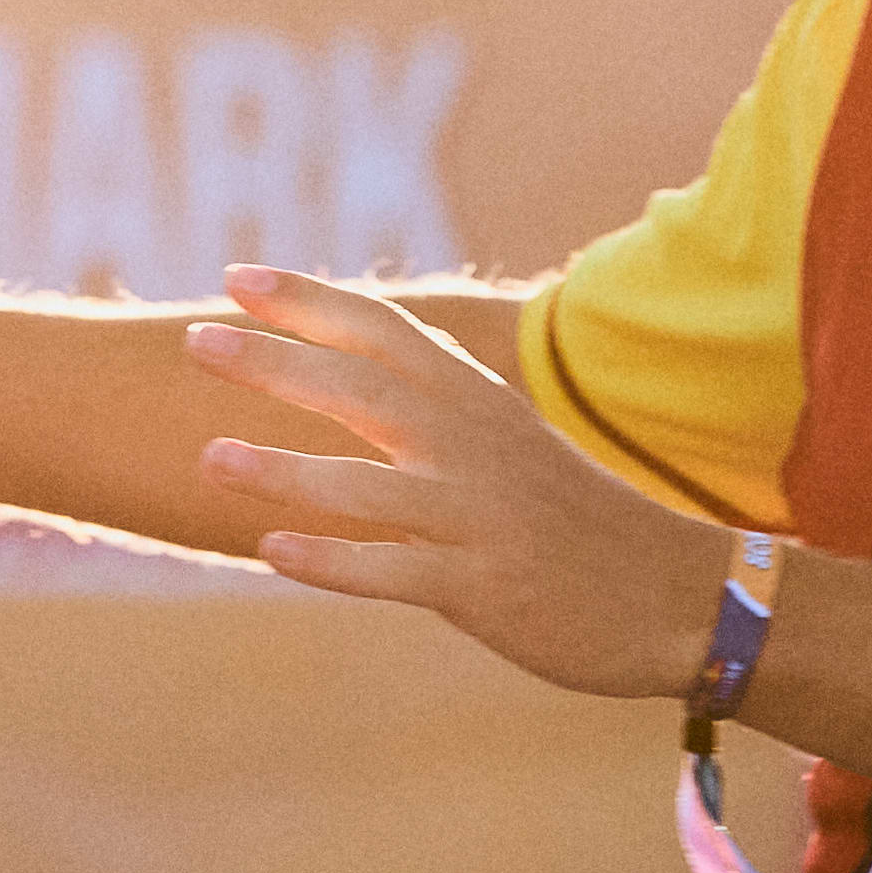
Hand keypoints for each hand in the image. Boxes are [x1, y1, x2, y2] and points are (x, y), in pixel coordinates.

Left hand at [185, 265, 717, 696]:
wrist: (677, 596)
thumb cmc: (573, 516)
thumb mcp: (508, 438)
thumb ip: (437, 399)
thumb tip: (357, 356)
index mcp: (476, 402)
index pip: (385, 331)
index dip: (310, 299)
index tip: (236, 276)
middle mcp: (472, 447)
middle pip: (364, 389)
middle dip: (277, 362)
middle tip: (194, 339)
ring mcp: (476, 516)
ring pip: (368, 485)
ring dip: (285, 470)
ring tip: (208, 458)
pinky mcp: (482, 585)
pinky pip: (395, 570)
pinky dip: (332, 561)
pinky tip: (270, 553)